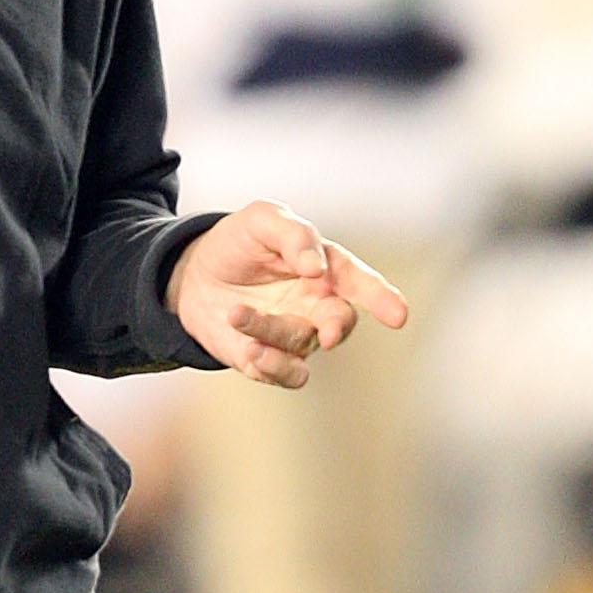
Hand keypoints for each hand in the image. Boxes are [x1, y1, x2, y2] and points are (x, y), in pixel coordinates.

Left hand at [165, 200, 407, 388]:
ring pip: (303, 344)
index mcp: (326, 268)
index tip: (398, 315)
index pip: (360, 283)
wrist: (194, 274)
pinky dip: (272, 366)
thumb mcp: (262, 219)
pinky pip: (286, 373)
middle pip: (341, 322)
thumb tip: (316, 267)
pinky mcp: (271, 359)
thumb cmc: (238, 242)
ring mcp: (296, 334)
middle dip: (337, 327)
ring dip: (272, 332)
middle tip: (329, 330)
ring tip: (236, 313)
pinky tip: (249, 349)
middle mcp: (317, 305)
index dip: (382, 298)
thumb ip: (294, 235)